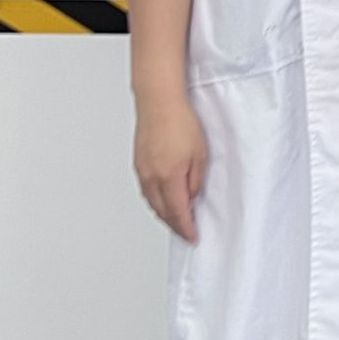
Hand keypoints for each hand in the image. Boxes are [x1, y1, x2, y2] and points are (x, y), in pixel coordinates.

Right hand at [134, 95, 208, 240]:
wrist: (159, 103)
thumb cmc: (181, 122)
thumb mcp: (200, 155)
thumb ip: (195, 181)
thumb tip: (191, 198)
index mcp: (169, 177)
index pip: (178, 213)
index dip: (185, 228)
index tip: (192, 236)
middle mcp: (151, 177)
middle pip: (162, 211)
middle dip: (174, 224)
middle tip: (185, 231)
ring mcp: (142, 171)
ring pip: (152, 202)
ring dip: (164, 213)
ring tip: (177, 219)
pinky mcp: (138, 164)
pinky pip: (146, 190)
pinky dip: (155, 200)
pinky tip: (163, 199)